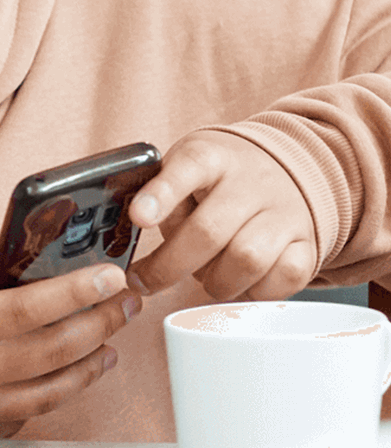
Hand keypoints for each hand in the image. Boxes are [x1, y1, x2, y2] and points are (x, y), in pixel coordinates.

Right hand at [0, 236, 137, 439]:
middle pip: (50, 351)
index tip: (110, 274)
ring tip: (109, 338)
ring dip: (88, 362)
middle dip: (97, 323)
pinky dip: (56, 392)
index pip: (25, 310)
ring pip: (48, 390)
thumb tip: (1, 257)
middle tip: (125, 299)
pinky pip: (25, 415)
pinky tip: (71, 372)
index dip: (73, 292)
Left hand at [127, 131, 317, 300]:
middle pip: (209, 231)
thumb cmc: (218, 177)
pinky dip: (254, 291)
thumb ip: (161, 197)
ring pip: (246, 260)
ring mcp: (284, 213)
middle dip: (170, 265)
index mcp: (211, 156)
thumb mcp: (183, 167)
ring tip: (203, 276)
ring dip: (214, 281)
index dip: (161, 195)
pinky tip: (239, 281)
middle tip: (144, 281)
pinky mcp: (308, 244)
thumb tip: (140, 237)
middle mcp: (252, 182)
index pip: (187, 168)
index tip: (139, 218)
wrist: (286, 169)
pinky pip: (283, 279)